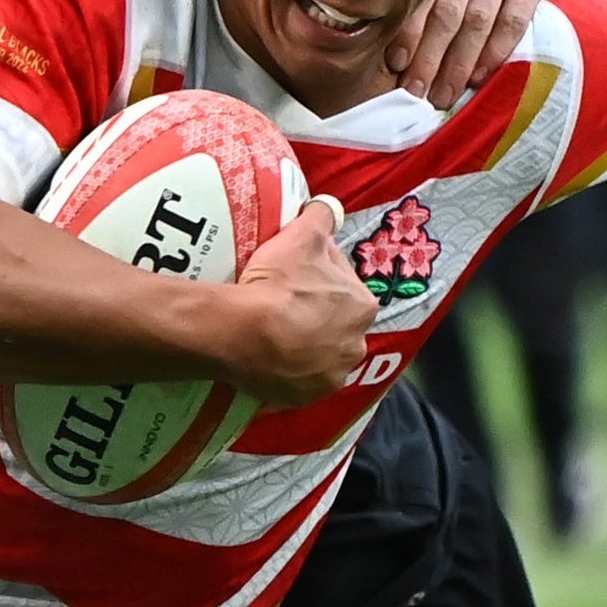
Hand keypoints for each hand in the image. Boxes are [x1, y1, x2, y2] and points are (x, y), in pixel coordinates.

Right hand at [215, 198, 374, 405]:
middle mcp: (356, 346)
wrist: (243, 333)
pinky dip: (287, 372)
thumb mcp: (304, 234)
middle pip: (335, 325)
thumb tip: (329, 206)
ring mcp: (331, 377)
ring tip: (274, 334)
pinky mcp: (305, 399)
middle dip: (316, 317)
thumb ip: (323, 216)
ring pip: (319, 356)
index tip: (297, 278)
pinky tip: (269, 358)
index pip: (346, 287)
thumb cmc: (279, 282)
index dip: (321, 280)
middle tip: (283, 306)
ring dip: (304, 347)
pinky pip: (298, 382)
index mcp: (363, 307)